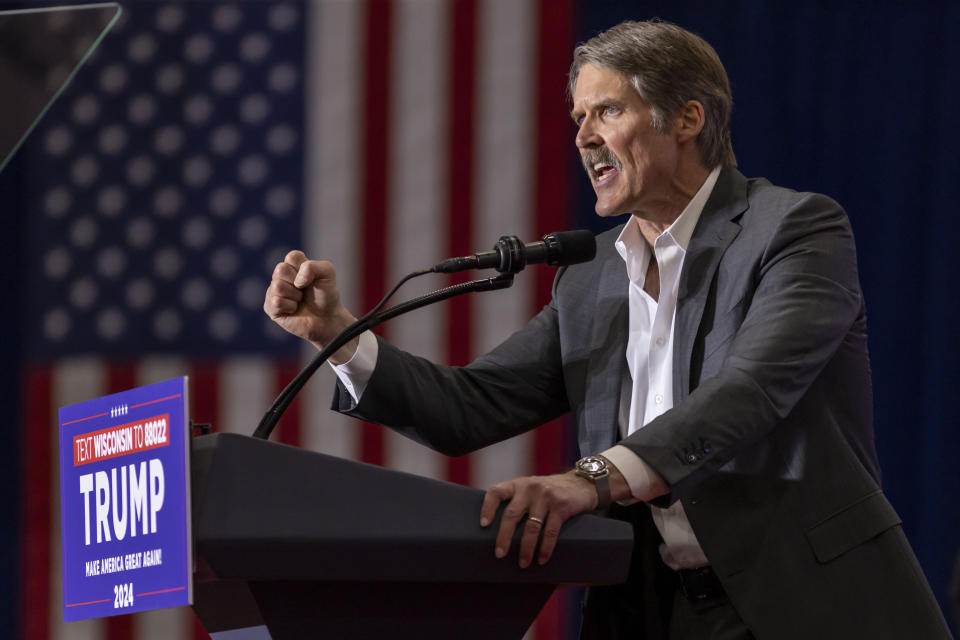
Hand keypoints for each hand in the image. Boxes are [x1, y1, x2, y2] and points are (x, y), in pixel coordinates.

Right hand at [263, 250, 358, 362]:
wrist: (327, 319)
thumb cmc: (326, 295)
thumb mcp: (327, 274)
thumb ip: (314, 266)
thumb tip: (297, 280)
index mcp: (293, 265)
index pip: (291, 257)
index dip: (304, 268)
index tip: (312, 278)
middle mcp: (281, 276)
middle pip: (280, 269)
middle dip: (298, 282)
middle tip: (304, 290)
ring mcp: (273, 291)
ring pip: (277, 286)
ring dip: (295, 296)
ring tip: (300, 300)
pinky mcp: (270, 307)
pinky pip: (276, 301)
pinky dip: (290, 307)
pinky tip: (294, 309)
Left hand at [479, 471, 599, 567]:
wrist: (581, 484)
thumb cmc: (550, 491)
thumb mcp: (530, 489)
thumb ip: (517, 500)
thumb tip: (496, 528)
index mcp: (518, 484)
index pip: (496, 492)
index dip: (487, 508)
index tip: (483, 525)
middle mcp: (530, 488)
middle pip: (512, 514)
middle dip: (504, 537)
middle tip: (500, 554)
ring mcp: (546, 496)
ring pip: (531, 527)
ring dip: (526, 548)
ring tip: (523, 563)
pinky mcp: (561, 506)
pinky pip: (550, 532)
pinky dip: (545, 548)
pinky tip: (541, 559)